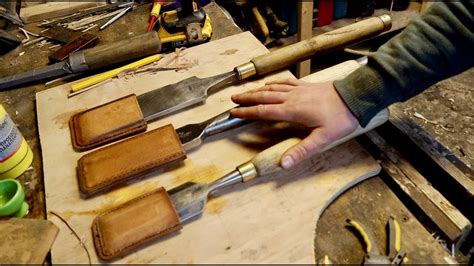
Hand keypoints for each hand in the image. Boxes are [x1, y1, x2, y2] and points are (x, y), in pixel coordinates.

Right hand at [230, 79, 358, 168]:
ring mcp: (299, 90)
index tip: (233, 112)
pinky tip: (271, 83)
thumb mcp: (322, 138)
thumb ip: (302, 151)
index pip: (263, 112)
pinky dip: (274, 82)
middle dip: (247, 98)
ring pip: (272, 88)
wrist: (356, 96)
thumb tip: (283, 164)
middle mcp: (292, 98)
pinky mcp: (306, 86)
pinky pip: (285, 82)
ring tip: (246, 92)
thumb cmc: (341, 118)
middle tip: (233, 99)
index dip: (247, 113)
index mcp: (292, 111)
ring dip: (257, 90)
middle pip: (264, 97)